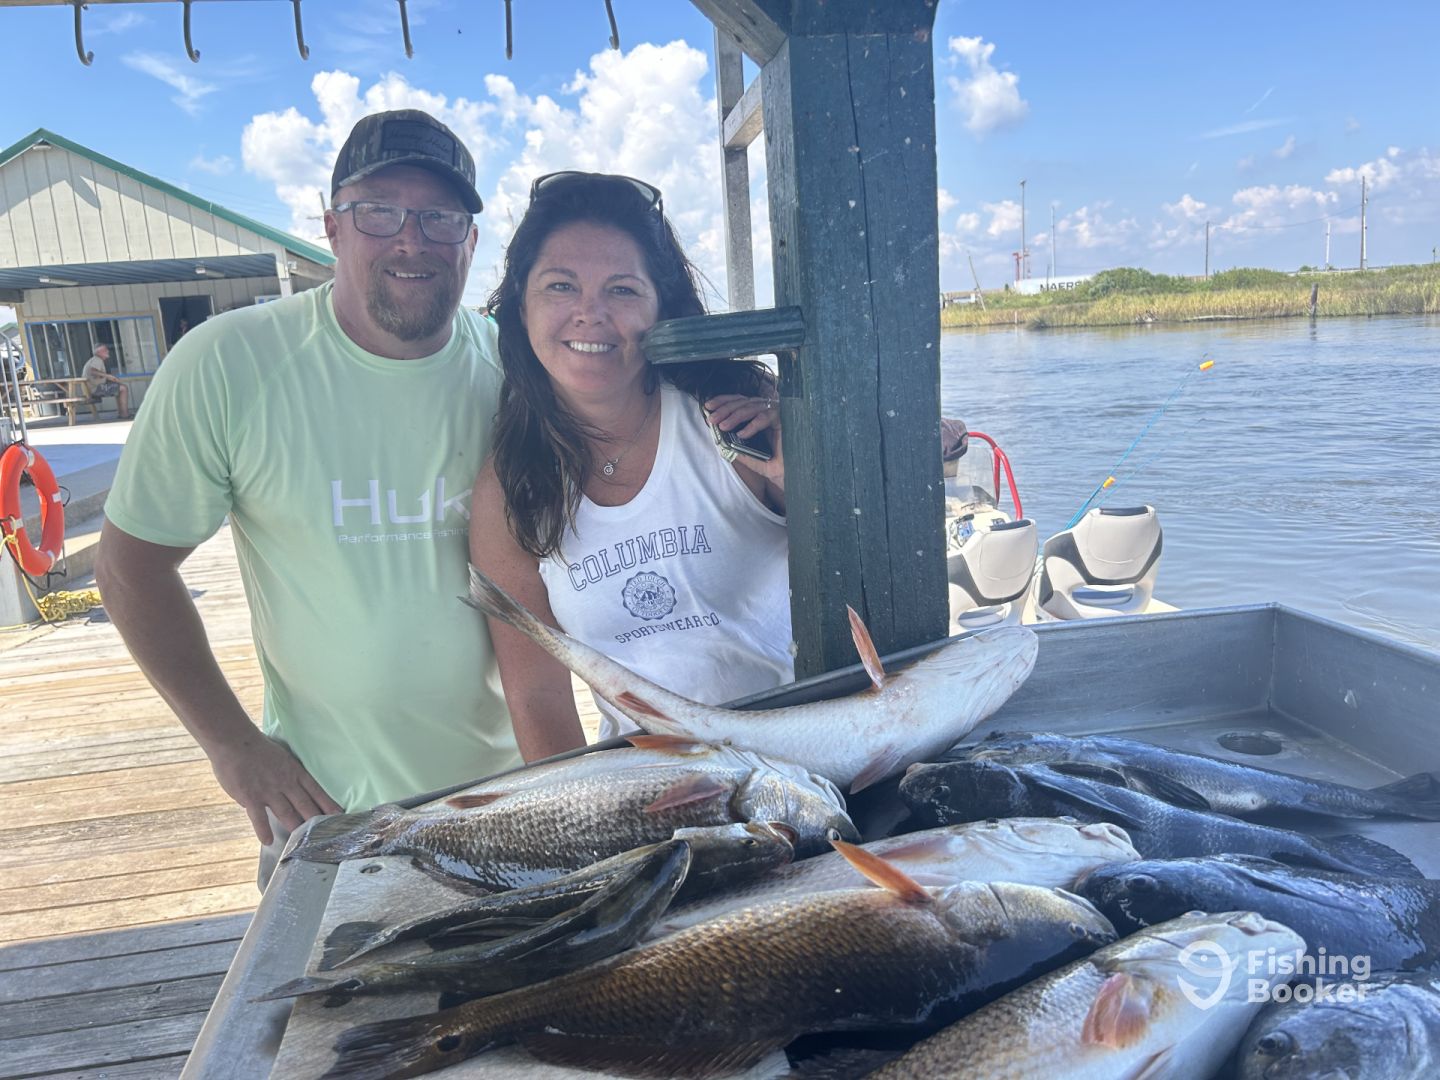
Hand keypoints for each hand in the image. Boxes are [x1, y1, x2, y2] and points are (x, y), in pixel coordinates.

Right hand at [206, 730, 343, 843]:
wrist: (234, 741)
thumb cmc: (256, 747)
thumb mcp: (281, 756)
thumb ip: (287, 773)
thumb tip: (290, 789)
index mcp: (294, 771)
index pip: (316, 790)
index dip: (328, 804)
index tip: (339, 816)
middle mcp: (285, 782)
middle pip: (305, 805)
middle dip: (316, 821)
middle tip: (326, 835)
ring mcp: (268, 791)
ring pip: (287, 813)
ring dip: (296, 828)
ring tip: (303, 843)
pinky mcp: (250, 797)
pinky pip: (258, 817)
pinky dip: (263, 830)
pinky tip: (267, 841)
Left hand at [703, 393, 784, 488]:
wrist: (788, 474)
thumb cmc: (770, 463)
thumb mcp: (747, 454)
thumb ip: (734, 445)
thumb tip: (718, 440)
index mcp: (757, 413)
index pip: (739, 401)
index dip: (723, 401)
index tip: (708, 407)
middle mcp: (766, 410)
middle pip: (743, 402)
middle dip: (725, 409)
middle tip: (712, 419)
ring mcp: (776, 413)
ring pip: (752, 407)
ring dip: (735, 416)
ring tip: (723, 426)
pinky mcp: (784, 420)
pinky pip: (766, 417)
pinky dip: (753, 425)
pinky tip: (742, 434)